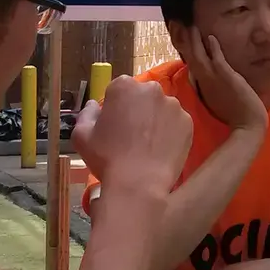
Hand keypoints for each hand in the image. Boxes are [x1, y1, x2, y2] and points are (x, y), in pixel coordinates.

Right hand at [72, 76, 192, 203]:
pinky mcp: (188, 122)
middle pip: (143, 96)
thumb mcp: (82, 136)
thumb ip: (87, 114)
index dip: (115, 107)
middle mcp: (152, 89)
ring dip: (155, 120)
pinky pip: (176, 124)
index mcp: (124, 86)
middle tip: (132, 135)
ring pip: (161, 109)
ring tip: (148, 145)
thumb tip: (94, 104)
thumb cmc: (106, 157)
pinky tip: (161, 149)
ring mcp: (173, 105)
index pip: (119, 90)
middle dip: (137, 110)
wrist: (138, 183)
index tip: (114, 124)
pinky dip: (170, 133)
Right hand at [187, 28, 267, 133]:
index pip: (190, 64)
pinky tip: (210, 36)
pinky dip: (213, 47)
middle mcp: (204, 82)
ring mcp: (214, 79)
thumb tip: (206, 76)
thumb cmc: (236, 114)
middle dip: (184, 40)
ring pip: (199, 55)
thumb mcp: (217, 99)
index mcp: (202, 87)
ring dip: (194, 40)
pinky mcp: (226, 76)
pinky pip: (217, 58)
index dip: (184, 50)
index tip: (179, 38)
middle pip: (190, 57)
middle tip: (177, 24)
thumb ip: (211, 87)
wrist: (247, 126)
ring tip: (190, 25)